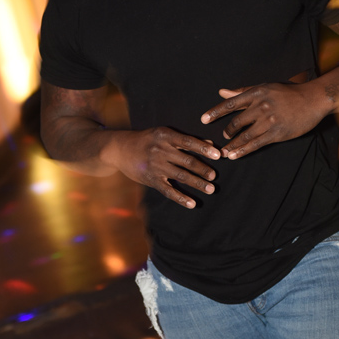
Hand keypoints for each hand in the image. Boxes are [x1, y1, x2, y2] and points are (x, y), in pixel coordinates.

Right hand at [102, 128, 220, 208]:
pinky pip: (168, 190)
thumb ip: (186, 140)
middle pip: (187, 161)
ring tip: (211, 189)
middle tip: (214, 176)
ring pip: (180, 176)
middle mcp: (161, 150)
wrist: (120, 149)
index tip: (218, 155)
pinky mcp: (151, 179)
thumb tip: (210, 142)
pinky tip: (192, 203)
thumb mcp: (164, 134)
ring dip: (197, 183)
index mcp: (166, 136)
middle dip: (203, 169)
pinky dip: (181, 198)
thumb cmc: (147, 140)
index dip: (204, 149)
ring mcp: (155, 166)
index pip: (189, 142)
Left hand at [200, 83, 329, 159]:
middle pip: (236, 121)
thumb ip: (242, 92)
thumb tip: (221, 92)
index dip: (215, 112)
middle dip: (227, 132)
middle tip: (222, 137)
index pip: (231, 103)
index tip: (203, 119)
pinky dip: (243, 150)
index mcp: (256, 93)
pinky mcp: (276, 133)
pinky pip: (255, 144)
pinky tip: (235, 155)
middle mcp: (261, 106)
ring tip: (225, 151)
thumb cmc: (288, 92)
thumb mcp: (265, 87)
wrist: (313, 100)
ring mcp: (268, 120)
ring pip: (244, 135)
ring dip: (232, 145)